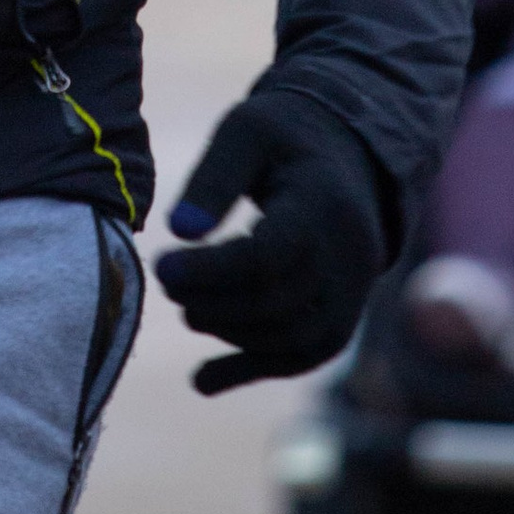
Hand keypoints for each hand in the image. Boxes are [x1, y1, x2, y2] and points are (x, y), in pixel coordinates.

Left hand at [154, 90, 393, 395]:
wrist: (351, 160)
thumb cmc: (285, 140)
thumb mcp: (246, 132)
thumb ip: (213, 177)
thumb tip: (179, 229)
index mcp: (325, 205)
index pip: (271, 255)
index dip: (212, 269)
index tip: (162, 264)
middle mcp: (349, 259)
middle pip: (276, 302)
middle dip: (212, 300)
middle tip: (166, 280)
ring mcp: (351, 296)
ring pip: (288, 338)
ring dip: (228, 333)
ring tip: (185, 307)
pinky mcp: (341, 320)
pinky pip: (299, 359)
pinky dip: (249, 371)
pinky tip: (202, 380)